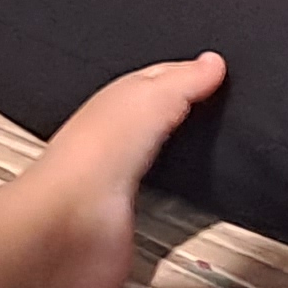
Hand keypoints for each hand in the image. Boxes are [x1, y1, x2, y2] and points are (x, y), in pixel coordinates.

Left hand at [13, 55, 226, 287]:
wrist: (69, 225)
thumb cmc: (92, 157)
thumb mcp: (149, 100)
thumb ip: (183, 82)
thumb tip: (212, 62)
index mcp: (115, 105)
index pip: (155, 80)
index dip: (185, 73)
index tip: (217, 70)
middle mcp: (116, 141)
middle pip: (154, 118)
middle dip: (181, 111)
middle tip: (216, 103)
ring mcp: (120, 182)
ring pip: (155, 158)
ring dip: (176, 153)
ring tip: (207, 145)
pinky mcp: (128, 220)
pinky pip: (157, 200)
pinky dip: (172, 194)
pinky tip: (187, 192)